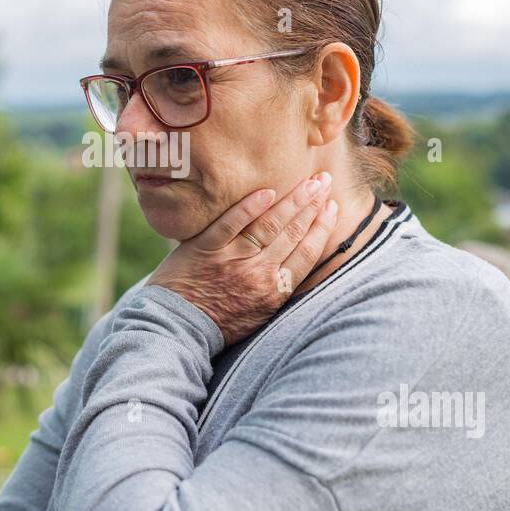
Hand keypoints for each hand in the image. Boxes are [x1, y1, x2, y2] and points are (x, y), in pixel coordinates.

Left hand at [147, 173, 337, 346]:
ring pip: (269, 225)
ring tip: (307, 181)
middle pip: (292, 233)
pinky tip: (266, 191)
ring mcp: (232, 259)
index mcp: (274, 292)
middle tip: (324, 180)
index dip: (322, 228)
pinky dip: (249, 207)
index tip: (332, 207)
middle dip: (313, 205)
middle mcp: (258, 274)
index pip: (307, 253)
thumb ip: (275, 289)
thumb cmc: (217, 323)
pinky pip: (231, 223)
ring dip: (292, 201)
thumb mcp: (257, 315)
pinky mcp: (205, 249)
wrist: (177, 330)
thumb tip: (293, 264)